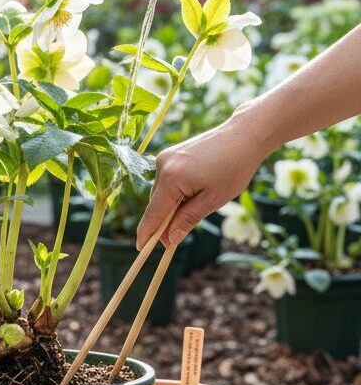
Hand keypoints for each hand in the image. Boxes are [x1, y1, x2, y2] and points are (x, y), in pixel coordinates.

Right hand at [137, 109, 269, 249]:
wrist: (244, 135)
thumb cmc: (234, 167)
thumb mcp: (213, 200)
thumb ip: (187, 219)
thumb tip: (169, 238)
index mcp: (172, 178)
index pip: (154, 213)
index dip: (147, 233)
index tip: (141, 248)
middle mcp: (162, 166)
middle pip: (156, 203)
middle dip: (163, 221)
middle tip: (174, 239)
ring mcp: (164, 157)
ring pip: (161, 192)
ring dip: (171, 205)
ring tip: (196, 205)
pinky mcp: (169, 153)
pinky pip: (166, 180)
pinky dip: (174, 191)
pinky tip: (193, 191)